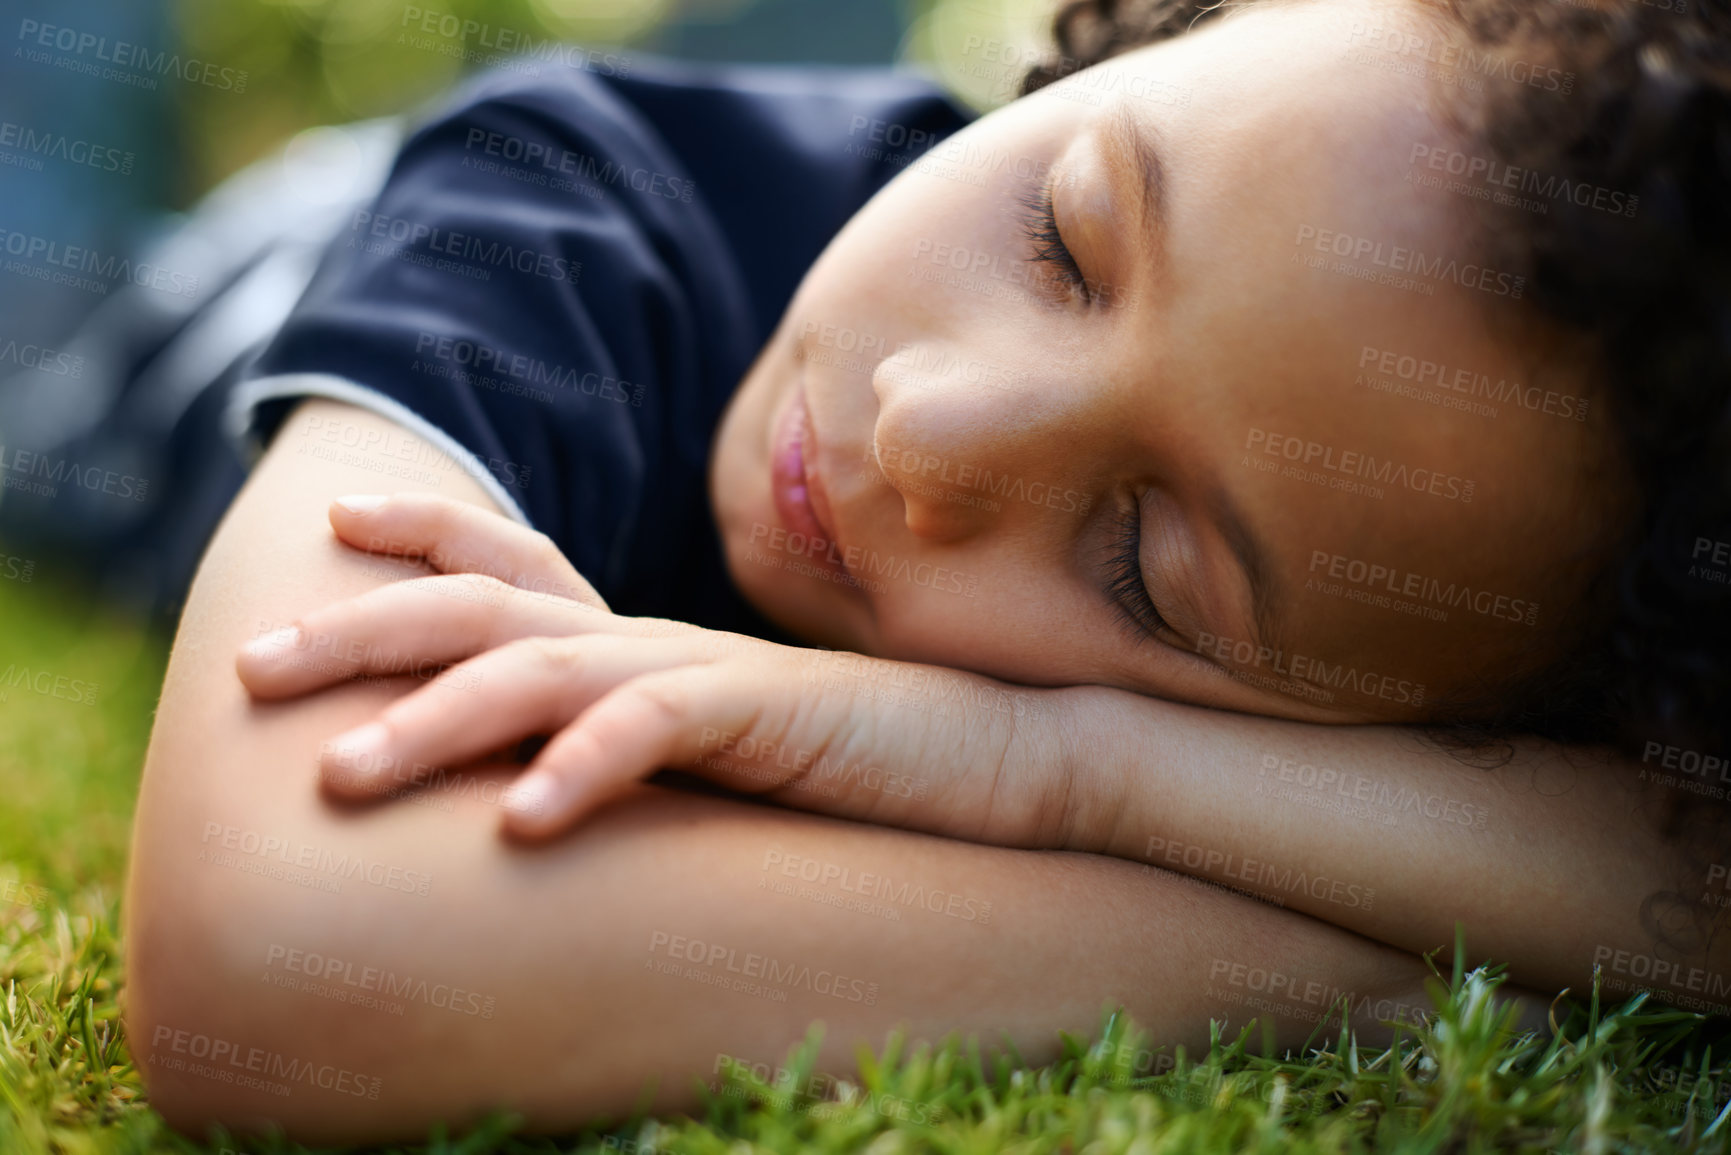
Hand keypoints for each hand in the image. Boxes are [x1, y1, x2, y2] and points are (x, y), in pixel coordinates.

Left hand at [236, 494, 1091, 847]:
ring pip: (542, 670)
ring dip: (434, 720)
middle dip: (364, 628)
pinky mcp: (762, 715)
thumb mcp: (715, 737)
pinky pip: (654, 734)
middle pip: (484, 609)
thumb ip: (637, 726)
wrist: (992, 746)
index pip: (515, 560)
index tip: (338, 525)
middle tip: (256, 664)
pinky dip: (582, 769)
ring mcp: (702, 668)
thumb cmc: (848, 753)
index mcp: (638, 633)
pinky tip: (518, 824)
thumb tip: (551, 759)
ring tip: (342, 775)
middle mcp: (652, 633)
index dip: (426, 533)